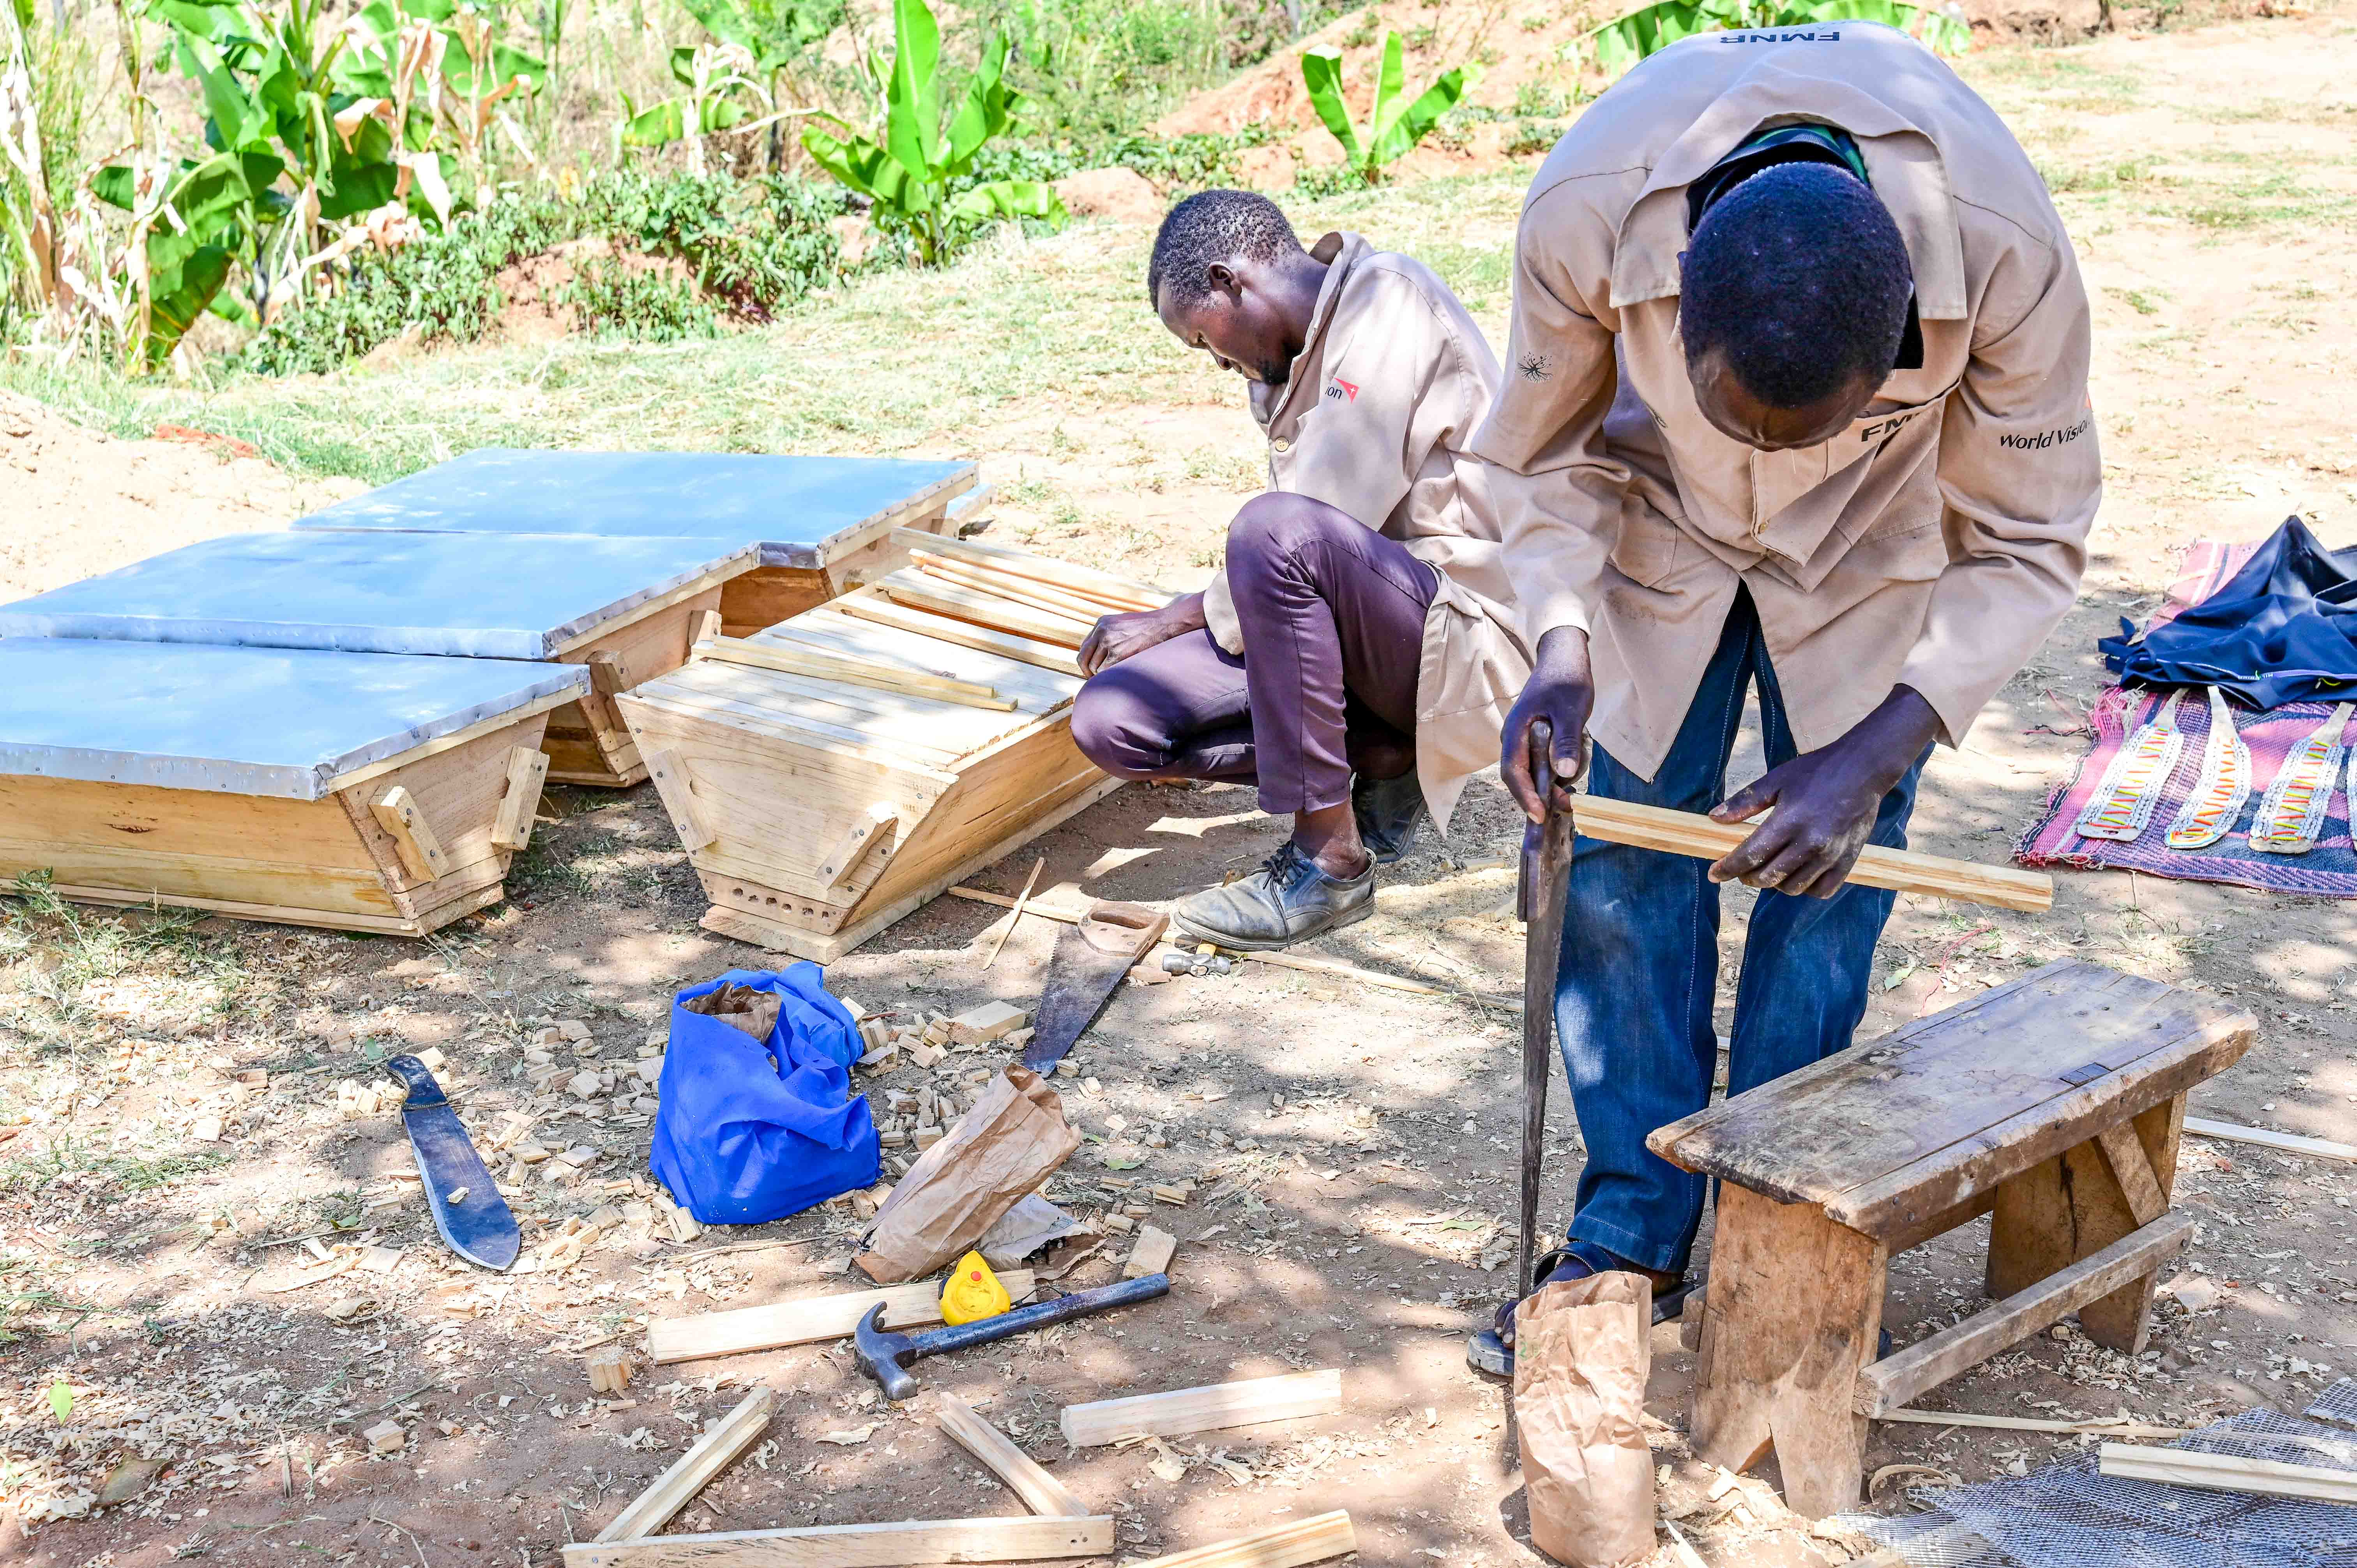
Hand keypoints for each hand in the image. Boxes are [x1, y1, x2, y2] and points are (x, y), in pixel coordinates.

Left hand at [1077, 593, 1205, 676]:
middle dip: (1088, 671)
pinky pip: (1105, 671)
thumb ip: (1108, 634)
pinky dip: (1110, 676)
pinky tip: (1119, 675)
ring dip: (1101, 675)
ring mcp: (1109, 642)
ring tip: (1113, 676)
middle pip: (1084, 658)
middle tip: (1095, 679)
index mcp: (1102, 623)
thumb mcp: (1122, 623)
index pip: (1084, 647)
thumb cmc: (1147, 627)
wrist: (1164, 625)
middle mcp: (1102, 631)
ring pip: (1094, 667)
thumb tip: (1097, 655)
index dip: (1086, 661)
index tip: (1091, 670)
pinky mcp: (1118, 653)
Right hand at [1500, 627, 1592, 822]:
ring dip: (1555, 779)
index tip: (1539, 816)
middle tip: (1566, 806)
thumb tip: (1563, 771)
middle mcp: (1515, 738)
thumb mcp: (1570, 710)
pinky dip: (1560, 768)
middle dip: (1541, 794)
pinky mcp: (1538, 738)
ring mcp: (1525, 739)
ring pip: (1535, 771)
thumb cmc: (1566, 679)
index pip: (1513, 772)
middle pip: (1521, 777)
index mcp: (1515, 731)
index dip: (1525, 797)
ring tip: (1578, 770)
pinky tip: (1576, 761)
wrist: (1565, 656)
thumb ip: (1565, 741)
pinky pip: (1544, 762)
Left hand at [1708, 686, 1940, 898]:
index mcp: (1789, 822)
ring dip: (1774, 883)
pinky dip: (1804, 888)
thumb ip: (1744, 802)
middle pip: (1768, 877)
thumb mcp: (1776, 780)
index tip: (1713, 874)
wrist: (1862, 770)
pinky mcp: (1847, 861)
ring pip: (1792, 888)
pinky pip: (1821, 890)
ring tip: (1769, 869)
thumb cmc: (1816, 772)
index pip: (1750, 856)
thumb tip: (1714, 817)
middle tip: (1741, 869)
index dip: (1727, 869)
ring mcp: (1831, 855)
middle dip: (1747, 877)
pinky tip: (1796, 875)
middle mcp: (1810, 843)